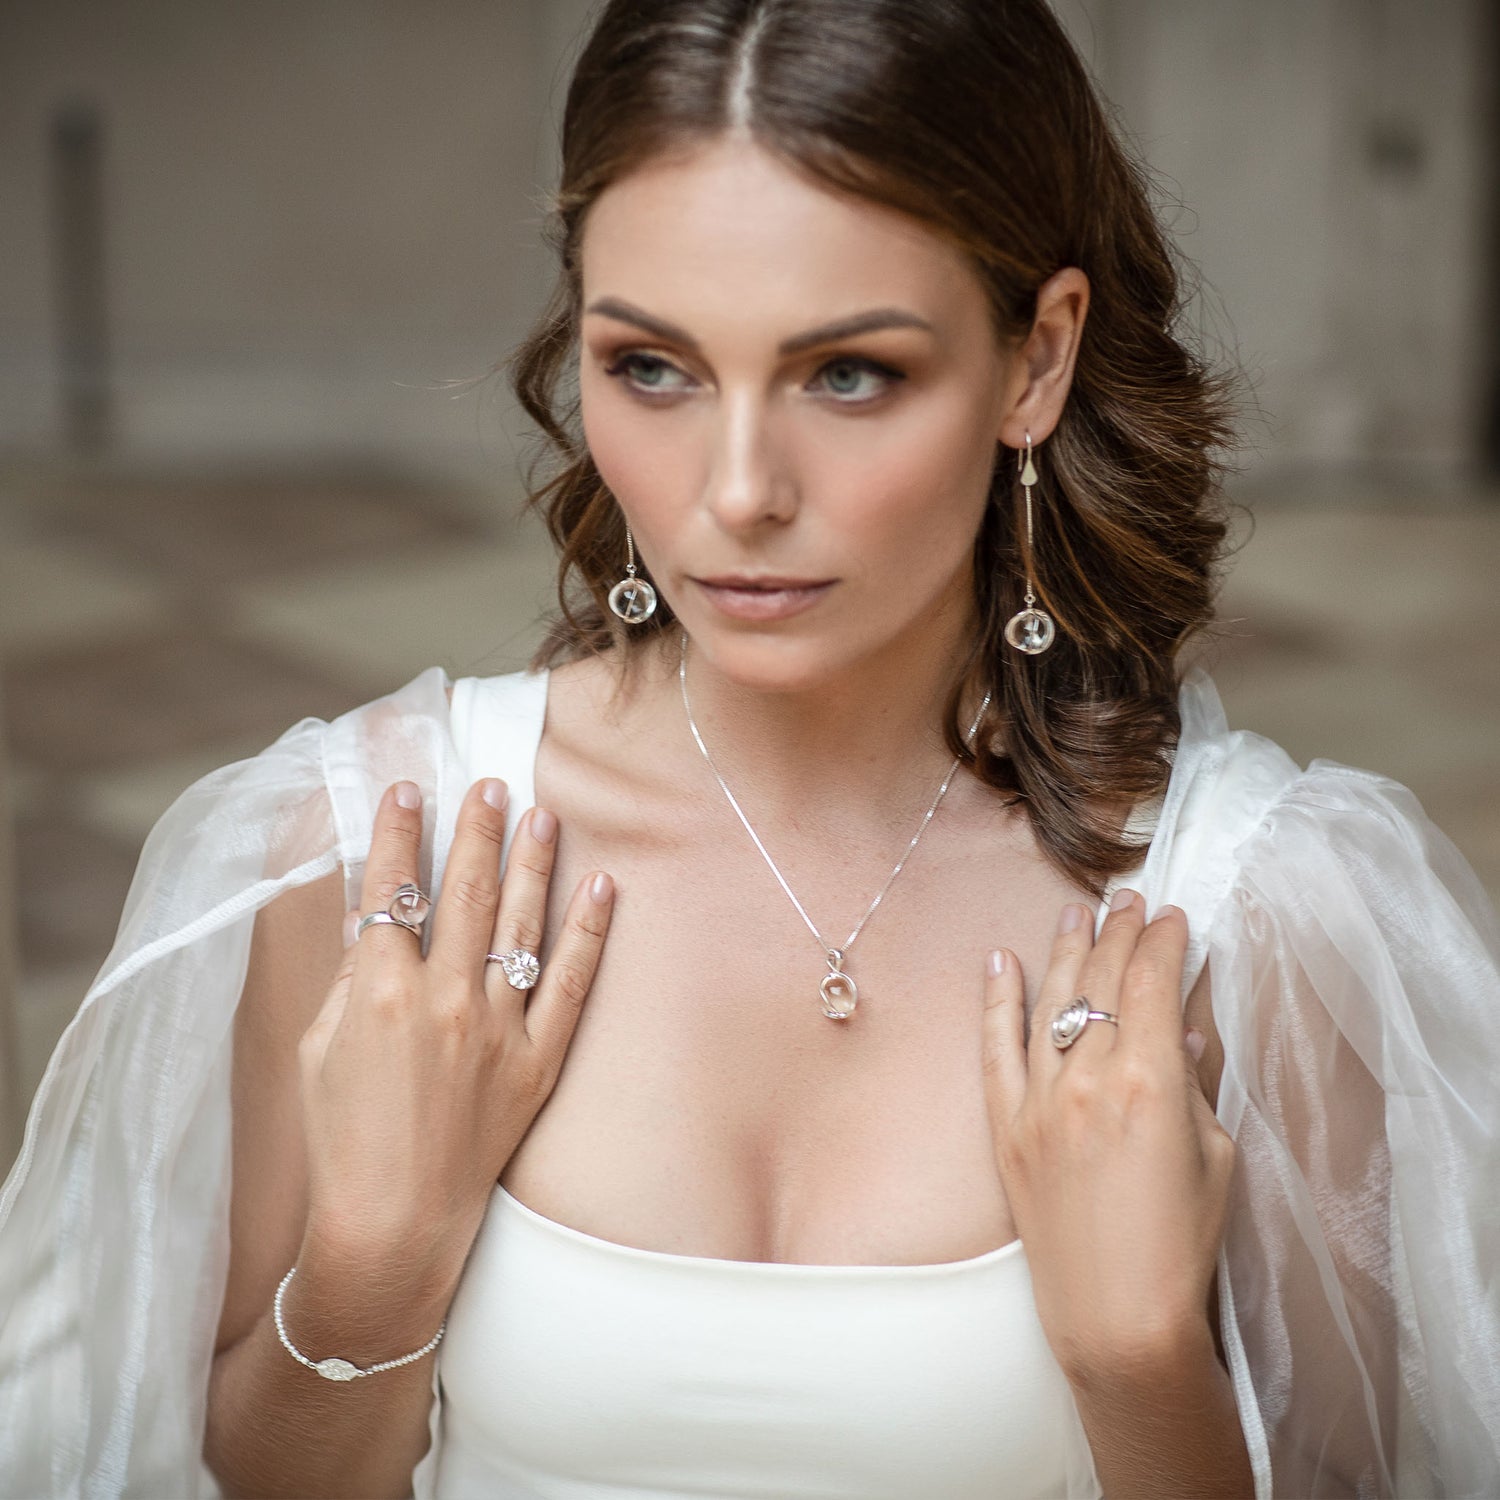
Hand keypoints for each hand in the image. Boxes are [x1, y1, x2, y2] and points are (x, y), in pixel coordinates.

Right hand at [295, 777, 612, 1297]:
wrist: (392, 1227)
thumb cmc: (341, 1140)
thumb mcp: (320, 1050)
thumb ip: (350, 979)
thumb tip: (374, 922)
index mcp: (380, 991)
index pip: (391, 890)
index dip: (399, 834)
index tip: (409, 789)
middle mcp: (444, 998)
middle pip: (465, 892)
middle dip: (477, 829)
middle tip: (490, 782)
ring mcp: (497, 1028)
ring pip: (521, 924)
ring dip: (532, 862)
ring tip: (541, 813)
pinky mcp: (538, 1061)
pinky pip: (571, 984)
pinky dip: (588, 932)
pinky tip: (602, 886)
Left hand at [979, 893, 1234, 1384]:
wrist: (1116, 1317)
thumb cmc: (1181, 1244)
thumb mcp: (1215, 1157)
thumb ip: (1195, 1086)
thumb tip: (1182, 1033)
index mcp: (1152, 1082)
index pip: (1154, 984)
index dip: (1164, 942)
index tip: (1174, 916)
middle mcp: (1090, 1078)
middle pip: (1104, 980)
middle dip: (1120, 932)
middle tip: (1130, 899)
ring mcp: (1040, 1100)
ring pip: (1052, 1001)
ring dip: (1066, 950)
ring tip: (1077, 912)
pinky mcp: (1006, 1126)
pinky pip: (995, 1048)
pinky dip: (996, 1000)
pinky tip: (1000, 960)